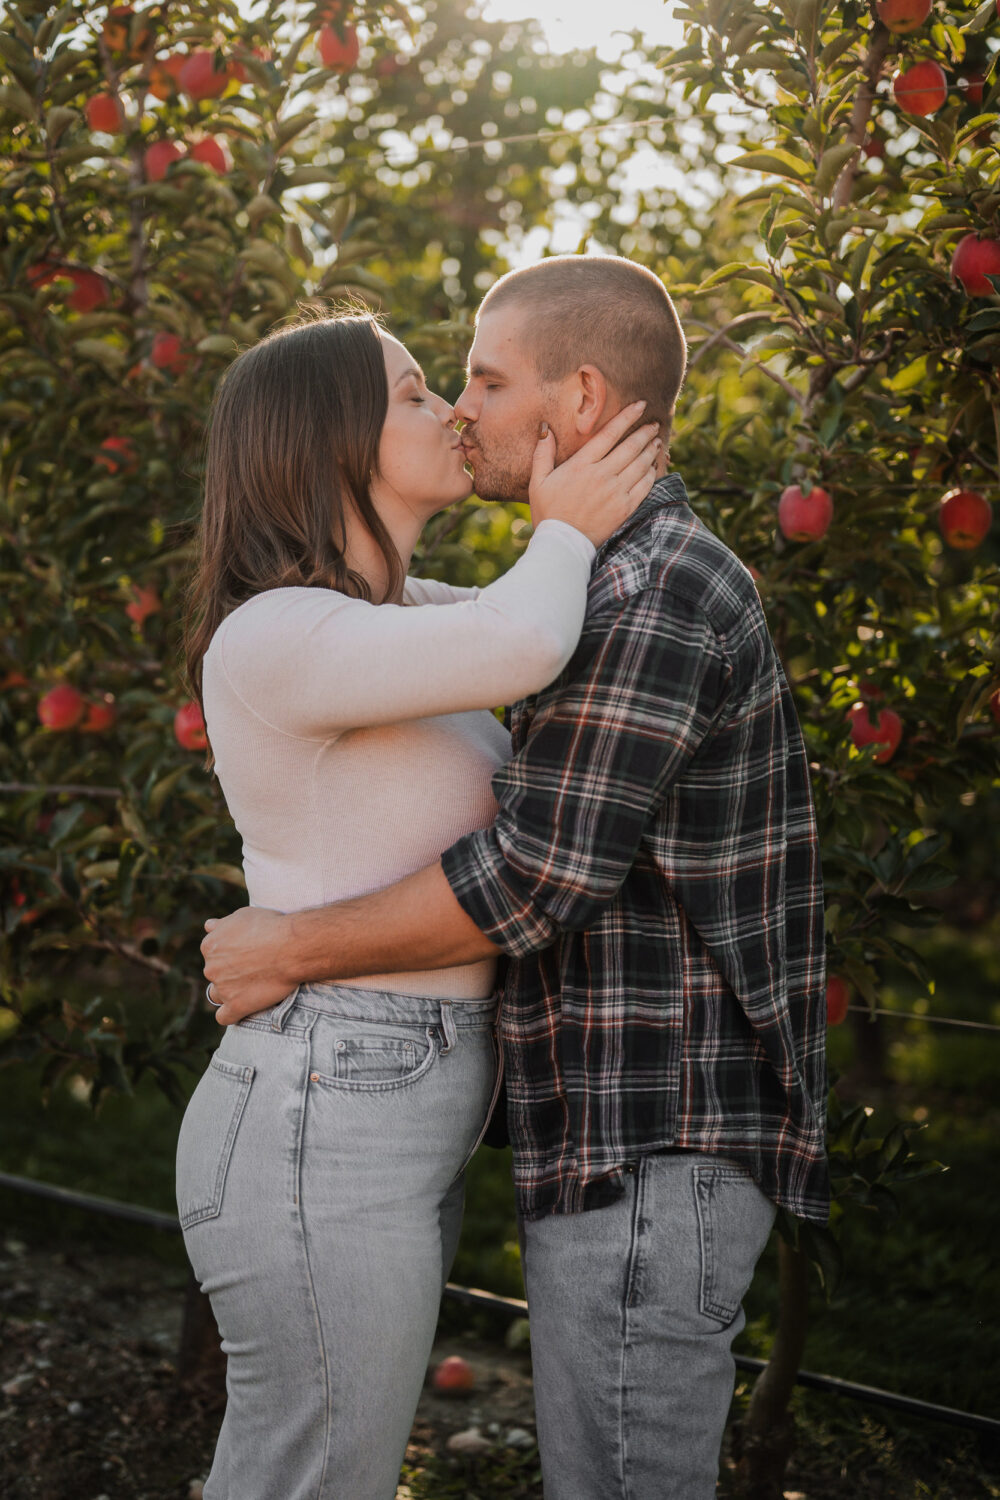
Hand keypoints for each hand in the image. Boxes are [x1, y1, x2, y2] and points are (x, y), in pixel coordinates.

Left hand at [201, 907, 296, 1025]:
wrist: (292, 946)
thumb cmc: (271, 926)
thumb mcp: (243, 915)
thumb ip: (222, 924)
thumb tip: (208, 926)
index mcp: (210, 945)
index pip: (212, 954)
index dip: (229, 955)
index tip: (246, 955)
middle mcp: (211, 967)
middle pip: (215, 974)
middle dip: (229, 973)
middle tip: (253, 969)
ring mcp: (222, 988)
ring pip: (217, 995)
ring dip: (228, 993)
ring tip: (249, 988)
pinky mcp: (236, 1005)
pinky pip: (224, 1017)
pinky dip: (230, 1014)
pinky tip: (241, 1008)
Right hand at [528, 400, 660, 546]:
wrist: (562, 545)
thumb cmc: (548, 513)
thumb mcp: (537, 482)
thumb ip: (542, 454)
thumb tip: (545, 429)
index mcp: (581, 465)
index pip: (609, 434)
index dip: (627, 417)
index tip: (640, 406)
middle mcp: (601, 475)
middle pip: (630, 446)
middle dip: (644, 432)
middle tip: (654, 424)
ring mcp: (616, 492)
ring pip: (640, 464)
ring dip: (650, 451)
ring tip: (656, 442)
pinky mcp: (625, 509)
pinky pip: (644, 486)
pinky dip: (651, 474)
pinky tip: (653, 467)